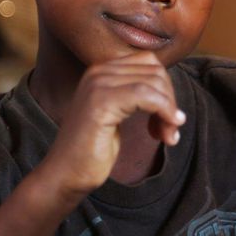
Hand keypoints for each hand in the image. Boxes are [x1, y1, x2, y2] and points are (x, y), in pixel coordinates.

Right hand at [40, 52, 185, 197]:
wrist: (66, 173)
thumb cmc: (92, 148)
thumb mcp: (117, 113)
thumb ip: (135, 95)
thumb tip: (169, 90)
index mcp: (101, 70)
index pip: (150, 63)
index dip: (166, 90)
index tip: (166, 118)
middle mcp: (98, 71)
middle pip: (155, 71)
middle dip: (170, 100)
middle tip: (169, 130)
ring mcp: (98, 84)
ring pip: (154, 82)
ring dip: (169, 110)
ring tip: (167, 135)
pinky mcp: (101, 102)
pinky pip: (146, 96)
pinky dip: (164, 112)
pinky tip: (164, 134)